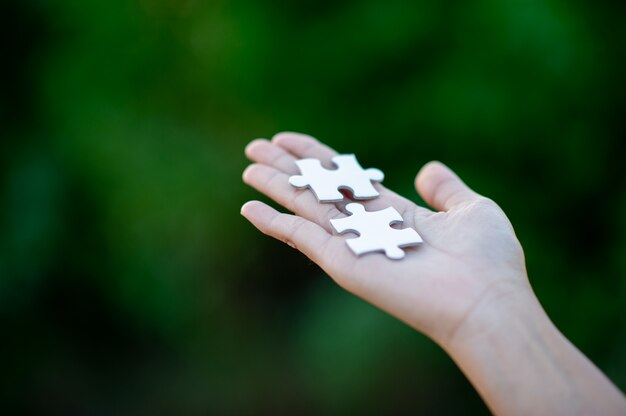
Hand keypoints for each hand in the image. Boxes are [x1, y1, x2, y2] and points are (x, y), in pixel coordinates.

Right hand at [241, 132, 532, 347]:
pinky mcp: (344, 264)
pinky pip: (302, 240)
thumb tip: (427, 169)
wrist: (487, 300)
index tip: (289, 138)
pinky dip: (274, 224)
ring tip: (249, 167)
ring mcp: (353, 247)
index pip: (345, 180)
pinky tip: (250, 208)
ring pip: (305, 208)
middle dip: (287, 168)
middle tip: (254, 147)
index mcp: (393, 214)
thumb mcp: (471, 210)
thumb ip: (446, 189)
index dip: (317, 157)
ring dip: (276, 187)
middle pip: (318, 190)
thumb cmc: (488, 260)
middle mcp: (368, 229)